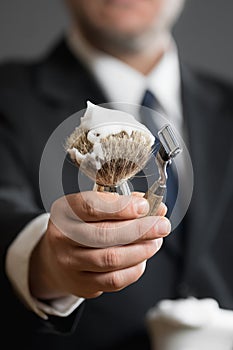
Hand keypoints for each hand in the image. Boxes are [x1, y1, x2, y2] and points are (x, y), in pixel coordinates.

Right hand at [29, 191, 170, 299]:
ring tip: (156, 241)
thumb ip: (120, 204)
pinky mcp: (82, 284)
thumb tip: (154, 207)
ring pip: (112, 259)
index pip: (91, 207)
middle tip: (161, 225)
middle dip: (140, 229)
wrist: (57, 257)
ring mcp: (70, 263)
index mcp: (65, 211)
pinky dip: (135, 269)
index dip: (121, 207)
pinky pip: (114, 280)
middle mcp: (62, 237)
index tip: (144, 206)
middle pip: (105, 235)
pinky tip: (142, 258)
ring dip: (141, 250)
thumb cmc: (79, 227)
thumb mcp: (91, 208)